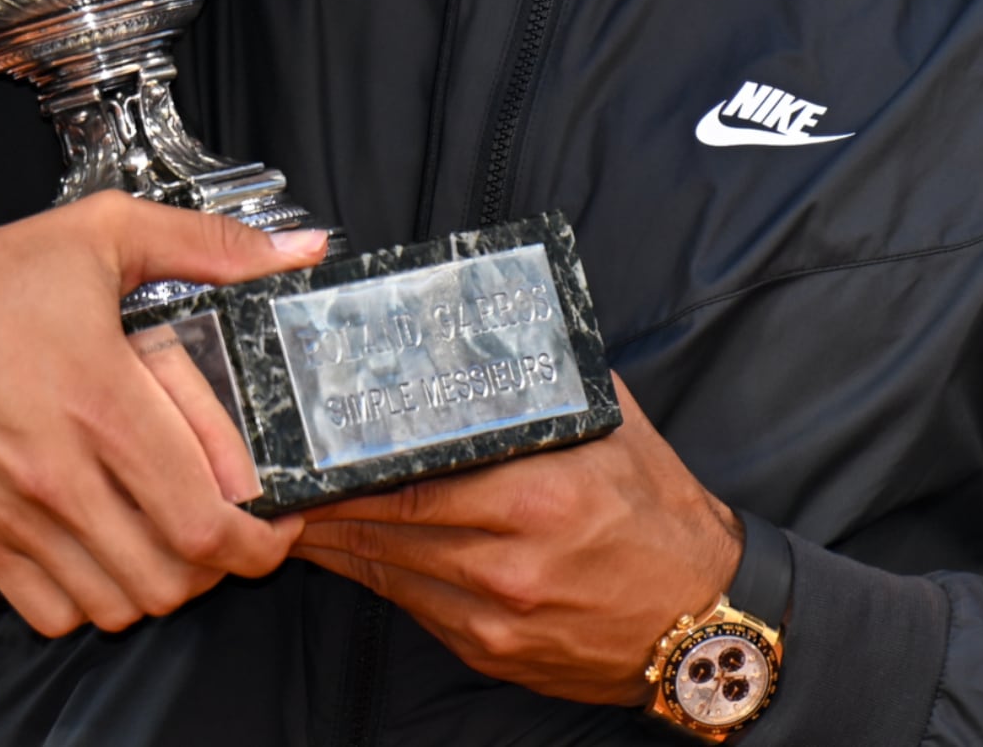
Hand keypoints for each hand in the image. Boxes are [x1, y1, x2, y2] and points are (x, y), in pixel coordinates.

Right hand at [0, 180, 324, 634]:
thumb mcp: (110, 233)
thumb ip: (213, 246)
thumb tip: (297, 249)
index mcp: (106, 403)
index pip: (203, 518)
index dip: (260, 540)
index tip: (279, 523)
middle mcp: (60, 472)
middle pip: (169, 576)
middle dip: (221, 566)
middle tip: (234, 534)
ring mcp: (12, 512)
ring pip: (113, 603)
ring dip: (159, 586)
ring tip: (174, 545)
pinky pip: (48, 610)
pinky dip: (91, 601)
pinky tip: (108, 556)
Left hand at [293, 374, 739, 703]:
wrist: (705, 616)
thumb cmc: (661, 514)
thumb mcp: (617, 431)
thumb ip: (550, 382)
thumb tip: (491, 331)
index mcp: (538, 498)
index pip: (408, 484)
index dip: (344, 472)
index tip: (306, 451)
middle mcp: (508, 564)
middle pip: (382, 529)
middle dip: (322, 505)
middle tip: (277, 478)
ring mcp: (494, 617)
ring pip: (385, 573)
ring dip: (335, 543)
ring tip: (297, 511)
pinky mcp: (489, 651)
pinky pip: (412, 608)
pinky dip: (377, 576)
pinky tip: (354, 552)